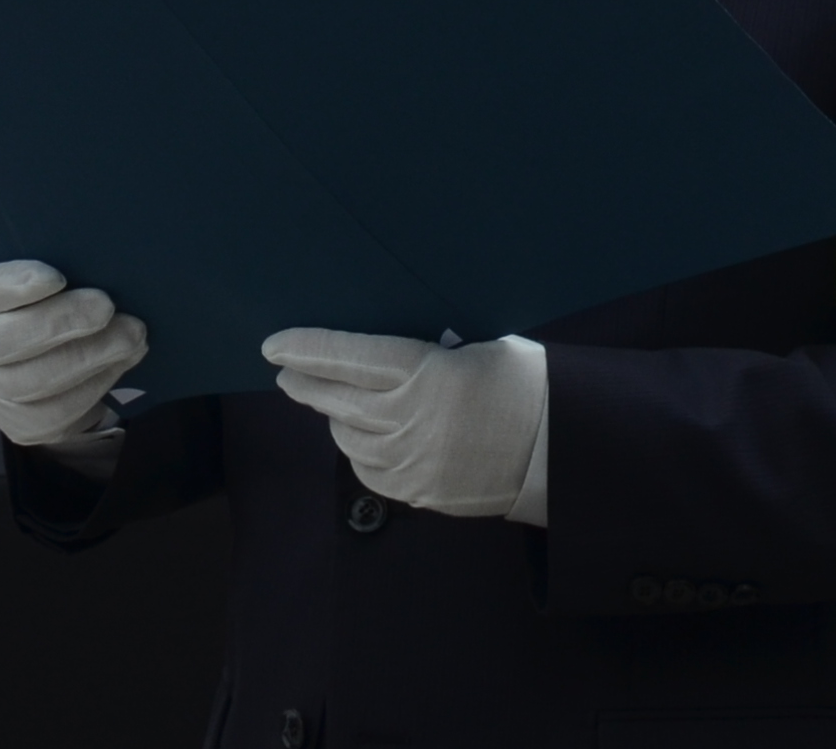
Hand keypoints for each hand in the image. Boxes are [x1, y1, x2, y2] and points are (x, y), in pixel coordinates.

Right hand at [0, 259, 151, 447]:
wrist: (36, 357)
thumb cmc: (40, 300)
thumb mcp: (36, 276)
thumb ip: (54, 264)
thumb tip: (99, 260)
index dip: (15, 285)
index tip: (57, 277)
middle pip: (4, 343)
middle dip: (61, 323)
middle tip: (106, 307)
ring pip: (33, 383)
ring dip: (89, 358)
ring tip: (131, 336)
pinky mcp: (20, 425)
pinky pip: (57, 412)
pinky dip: (95, 385)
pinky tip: (122, 362)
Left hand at [261, 327, 549, 522]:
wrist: (561, 453)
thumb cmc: (526, 386)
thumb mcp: (480, 349)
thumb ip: (429, 353)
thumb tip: (381, 354)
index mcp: (428, 374)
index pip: (350, 356)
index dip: (307, 348)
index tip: (274, 344)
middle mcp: (412, 420)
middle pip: (337, 398)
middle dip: (304, 382)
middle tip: (283, 370)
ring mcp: (413, 462)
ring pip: (347, 437)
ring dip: (332, 416)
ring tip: (326, 400)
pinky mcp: (420, 493)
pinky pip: (369, 470)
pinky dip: (357, 450)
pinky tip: (358, 437)